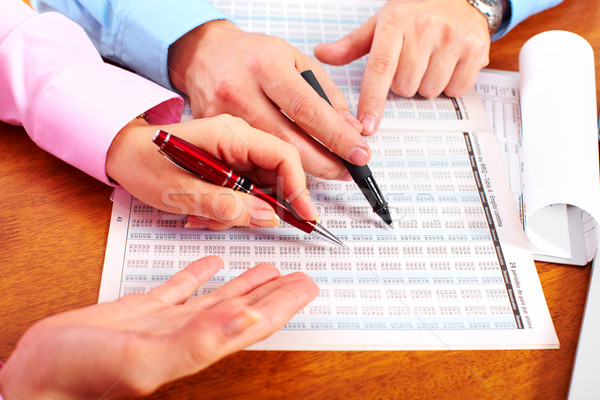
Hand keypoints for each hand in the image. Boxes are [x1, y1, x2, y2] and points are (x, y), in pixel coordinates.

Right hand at [0, 256, 318, 398]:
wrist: (37, 377)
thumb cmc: (80, 376)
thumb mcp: (142, 357)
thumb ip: (196, 341)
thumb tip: (245, 319)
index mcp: (196, 345)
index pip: (253, 322)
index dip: (284, 305)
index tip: (308, 286)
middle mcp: (188, 333)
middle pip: (244, 309)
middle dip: (274, 292)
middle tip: (300, 276)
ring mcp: (166, 321)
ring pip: (217, 298)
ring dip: (246, 284)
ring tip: (269, 267)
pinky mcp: (142, 312)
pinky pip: (180, 288)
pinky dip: (199, 275)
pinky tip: (210, 265)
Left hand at [106, 115, 316, 229]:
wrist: (122, 153)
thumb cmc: (143, 163)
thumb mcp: (179, 191)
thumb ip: (225, 205)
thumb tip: (269, 217)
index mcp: (231, 134)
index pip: (282, 155)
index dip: (299, 187)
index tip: (305, 216)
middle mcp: (239, 140)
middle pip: (275, 176)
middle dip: (256, 207)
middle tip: (225, 221)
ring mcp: (236, 153)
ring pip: (259, 191)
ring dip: (237, 212)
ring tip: (201, 215)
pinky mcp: (229, 166)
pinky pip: (245, 194)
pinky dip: (228, 209)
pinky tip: (202, 211)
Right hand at [167, 19, 368, 178]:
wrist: (205, 53)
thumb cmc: (254, 55)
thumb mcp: (295, 60)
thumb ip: (326, 94)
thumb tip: (350, 129)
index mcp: (266, 66)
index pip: (307, 108)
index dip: (337, 136)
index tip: (360, 152)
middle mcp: (240, 91)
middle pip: (287, 140)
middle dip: (324, 162)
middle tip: (346, 171)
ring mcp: (222, 115)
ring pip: (269, 156)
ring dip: (304, 169)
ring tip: (327, 169)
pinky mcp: (214, 133)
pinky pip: (249, 160)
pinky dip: (275, 169)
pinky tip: (292, 170)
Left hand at [314, 0, 489, 134]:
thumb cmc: (416, 13)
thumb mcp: (381, 24)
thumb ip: (351, 45)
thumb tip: (322, 54)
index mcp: (395, 23)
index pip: (380, 68)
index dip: (372, 100)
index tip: (367, 125)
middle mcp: (424, 29)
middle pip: (404, 87)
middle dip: (404, 84)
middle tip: (410, 64)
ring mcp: (452, 39)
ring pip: (429, 90)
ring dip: (426, 85)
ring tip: (430, 62)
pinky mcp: (475, 50)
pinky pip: (455, 89)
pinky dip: (449, 85)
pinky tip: (448, 65)